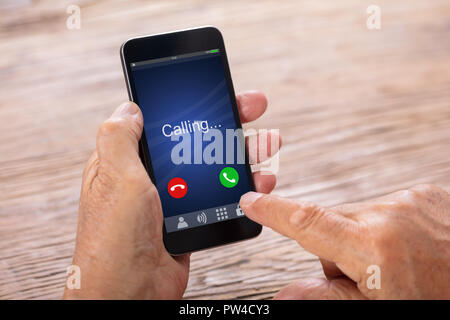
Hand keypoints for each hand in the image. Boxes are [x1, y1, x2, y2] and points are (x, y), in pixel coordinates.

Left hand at [63, 91, 280, 298]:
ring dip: (242, 152)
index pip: (166, 121)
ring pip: (214, 166)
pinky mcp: (193, 217)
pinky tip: (258, 180)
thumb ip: (120, 137)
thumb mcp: (115, 177)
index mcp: (131, 160)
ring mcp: (175, 197)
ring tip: (267, 143)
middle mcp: (154, 176)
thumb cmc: (114, 238)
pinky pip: (221, 194)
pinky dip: (242, 185)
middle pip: (197, 140)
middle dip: (227, 121)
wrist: (130, 291)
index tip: (218, 90)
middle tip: (253, 107)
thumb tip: (130, 106)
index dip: (193, 103)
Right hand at [240, 184, 449, 298]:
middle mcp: (390, 213)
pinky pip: (385, 206)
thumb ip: (326, 299)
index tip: (251, 202)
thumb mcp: (378, 311)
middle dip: (336, 248)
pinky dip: (386, 226)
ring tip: (393, 264)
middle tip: (366, 277)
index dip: (273, 212)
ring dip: (362, 237)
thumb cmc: (439, 300)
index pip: (307, 223)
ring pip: (358, 215)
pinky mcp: (425, 193)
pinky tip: (407, 247)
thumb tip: (284, 296)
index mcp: (374, 247)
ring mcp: (410, 199)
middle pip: (332, 223)